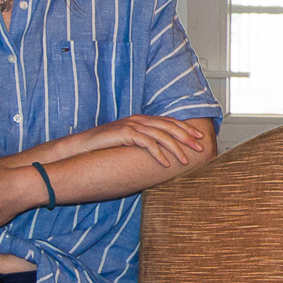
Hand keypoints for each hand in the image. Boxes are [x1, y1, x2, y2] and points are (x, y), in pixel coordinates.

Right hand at [71, 115, 210, 167]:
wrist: (82, 145)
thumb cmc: (105, 146)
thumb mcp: (128, 140)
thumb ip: (143, 140)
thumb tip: (161, 150)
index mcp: (141, 119)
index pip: (169, 121)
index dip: (186, 128)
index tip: (200, 136)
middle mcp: (139, 120)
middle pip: (169, 126)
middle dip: (187, 137)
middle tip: (200, 147)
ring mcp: (132, 125)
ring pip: (161, 135)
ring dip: (176, 148)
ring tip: (186, 160)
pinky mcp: (125, 134)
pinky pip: (147, 144)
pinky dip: (159, 154)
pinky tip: (166, 164)